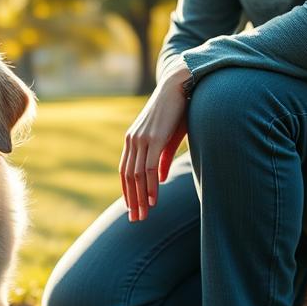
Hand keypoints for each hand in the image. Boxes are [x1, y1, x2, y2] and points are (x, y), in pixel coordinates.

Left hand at [119, 68, 188, 221]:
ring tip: (144, 215)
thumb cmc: (178, 112)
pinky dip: (150, 186)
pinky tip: (153, 200)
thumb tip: (158, 179)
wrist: (181, 86)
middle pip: (128, 177)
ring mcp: (141, 139)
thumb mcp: (167, 139)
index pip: (125, 171)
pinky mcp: (154, 139)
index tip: (132, 208)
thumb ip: (161, 159)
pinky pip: (148, 168)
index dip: (127, 191)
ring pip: (137, 176)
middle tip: (136, 219)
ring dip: (140, 198)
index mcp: (132, 140)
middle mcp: (133, 141)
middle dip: (132, 200)